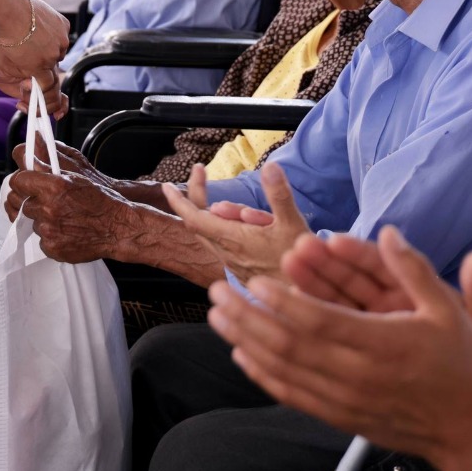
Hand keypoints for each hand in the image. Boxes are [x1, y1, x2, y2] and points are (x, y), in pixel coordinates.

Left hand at [0, 0, 70, 105]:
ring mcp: (61, 38)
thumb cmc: (2, 37)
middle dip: (44, 61)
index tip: (34, 75)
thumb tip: (30, 86)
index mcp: (40, 67)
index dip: (41, 80)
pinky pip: (61, 33)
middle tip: (30, 51)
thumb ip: (20, 81)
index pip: (49, 83)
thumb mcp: (5, 69)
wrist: (7, 11)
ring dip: (50, 46)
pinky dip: (53, 32)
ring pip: (59, 48)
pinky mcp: (64, 25)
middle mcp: (53, 54)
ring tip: (33, 37)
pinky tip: (39, 27)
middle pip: (54, 64)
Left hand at [5, 138, 135, 260]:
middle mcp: (48, 209)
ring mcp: (49, 230)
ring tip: (63, 217)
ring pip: (31, 222)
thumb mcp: (76, 176)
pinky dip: (50, 235)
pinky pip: (41, 239)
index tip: (26, 184)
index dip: (22, 182)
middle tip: (46, 201)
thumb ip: (48, 169)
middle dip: (31, 201)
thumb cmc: (102, 200)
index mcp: (53, 187)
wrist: (118, 228)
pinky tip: (66, 230)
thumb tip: (27, 161)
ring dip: (42, 219)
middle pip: (21, 203)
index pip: (18, 181)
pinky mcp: (52, 247)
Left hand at [162, 161, 309, 283]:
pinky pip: (225, 244)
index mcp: (232, 239)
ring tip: (249, 208)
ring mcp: (232, 264)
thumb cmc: (299, 265)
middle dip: (195, 197)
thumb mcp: (292, 225)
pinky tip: (247, 223)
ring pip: (213, 234)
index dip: (178, 200)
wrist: (304, 303)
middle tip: (201, 174)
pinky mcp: (240, 271)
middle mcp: (226, 253)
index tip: (167, 185)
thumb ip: (279, 195)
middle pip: (199, 222)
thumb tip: (269, 167)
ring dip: (218, 214)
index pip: (194, 217)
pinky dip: (227, 227)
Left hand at [208, 227, 471, 470]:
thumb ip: (417, 270)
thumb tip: (390, 232)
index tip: (255, 281)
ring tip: (218, 316)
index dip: (283, 302)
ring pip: (283, 370)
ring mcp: (346, 400)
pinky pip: (292, 395)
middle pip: (289, 344)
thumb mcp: (449, 312)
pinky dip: (262, 374)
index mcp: (383, 345)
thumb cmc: (462, 368)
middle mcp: (358, 375)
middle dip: (248, 316)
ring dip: (246, 340)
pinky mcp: (340, 416)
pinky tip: (243, 354)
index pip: (320, 322)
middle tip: (218, 291)